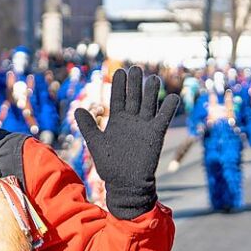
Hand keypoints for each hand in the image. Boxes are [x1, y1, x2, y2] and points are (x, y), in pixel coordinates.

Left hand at [75, 66, 179, 219]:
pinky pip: (163, 118)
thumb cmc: (109, 165)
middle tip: (135, 68)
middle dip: (134, 83)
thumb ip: (88, 126)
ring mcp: (144, 126)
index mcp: (117, 121)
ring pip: (149, 104)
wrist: (125, 182)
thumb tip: (77, 108)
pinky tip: (172, 97)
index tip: (119, 71)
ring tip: (152, 78)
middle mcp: (131, 120)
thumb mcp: (95, 143)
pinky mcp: (156, 134)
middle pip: (134, 97)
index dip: (119, 85)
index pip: (118, 98)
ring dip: (151, 92)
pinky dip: (169, 108)